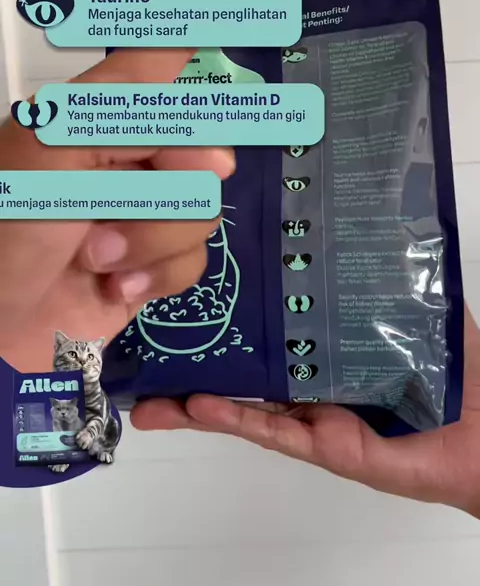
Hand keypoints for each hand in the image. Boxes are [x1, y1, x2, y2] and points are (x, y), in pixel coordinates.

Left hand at [0, 0, 239, 370]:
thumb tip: (214, 151)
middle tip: (112, 206)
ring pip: (202, 207)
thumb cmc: (6, 233)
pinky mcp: (149, 263)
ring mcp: (139, 212)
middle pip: (198, 143)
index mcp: (90, 119)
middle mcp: (120, 158)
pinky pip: (195, 258)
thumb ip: (128, 111)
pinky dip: (156, 274)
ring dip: (150, 237)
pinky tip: (115, 284)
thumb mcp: (52, 151)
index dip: (196, 19)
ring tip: (97, 255)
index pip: (155, 59)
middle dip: (162, 183)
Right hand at [132, 307, 479, 518]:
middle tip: (150, 346)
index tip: (192, 292)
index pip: (271, 331)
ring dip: (196, 403)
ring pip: (247, 407)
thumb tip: (369, 219)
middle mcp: (315, 384)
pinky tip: (197, 405)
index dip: (232, 316)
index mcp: (330, 349)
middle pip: (246, 372)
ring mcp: (317, 417)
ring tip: (151, 395)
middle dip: (197, 362)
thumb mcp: (422, 310)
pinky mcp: (328, 446)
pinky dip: (235, 419)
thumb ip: (393, 275)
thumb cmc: (460, 373)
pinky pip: (276, 432)